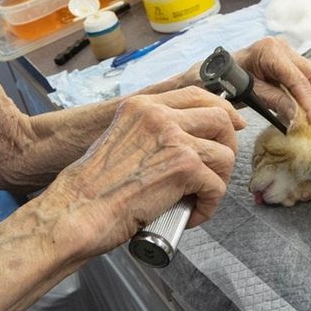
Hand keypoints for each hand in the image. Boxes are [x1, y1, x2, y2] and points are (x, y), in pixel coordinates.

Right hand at [42, 87, 245, 256]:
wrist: (78, 210)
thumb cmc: (92, 188)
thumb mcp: (120, 141)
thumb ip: (150, 135)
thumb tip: (185, 143)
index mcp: (142, 106)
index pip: (197, 95)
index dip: (222, 111)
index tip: (232, 126)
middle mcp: (158, 116)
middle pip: (220, 117)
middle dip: (228, 145)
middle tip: (218, 169)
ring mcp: (173, 138)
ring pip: (225, 155)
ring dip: (218, 181)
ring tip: (198, 198)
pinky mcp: (184, 167)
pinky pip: (217, 187)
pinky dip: (209, 207)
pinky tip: (190, 215)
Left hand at [230, 37, 310, 133]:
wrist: (216, 74)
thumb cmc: (225, 82)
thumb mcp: (248, 94)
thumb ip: (275, 101)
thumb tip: (299, 117)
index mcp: (269, 50)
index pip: (298, 81)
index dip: (309, 106)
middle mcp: (282, 46)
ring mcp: (287, 52)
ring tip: (305, 121)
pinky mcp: (290, 61)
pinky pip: (308, 79)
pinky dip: (307, 96)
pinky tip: (299, 111)